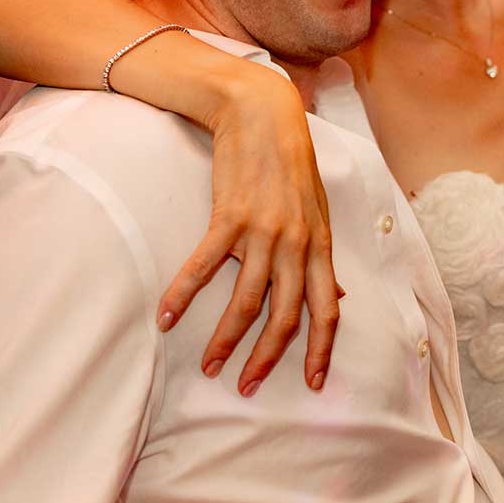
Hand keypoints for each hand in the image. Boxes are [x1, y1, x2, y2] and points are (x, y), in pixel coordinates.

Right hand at [157, 69, 340, 394]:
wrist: (263, 115)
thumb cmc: (290, 165)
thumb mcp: (318, 212)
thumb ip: (322, 258)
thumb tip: (337, 296)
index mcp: (320, 246)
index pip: (327, 310)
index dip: (322, 351)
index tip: (314, 384)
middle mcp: (296, 244)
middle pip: (285, 317)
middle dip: (267, 359)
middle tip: (247, 387)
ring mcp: (263, 231)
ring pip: (246, 301)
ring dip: (225, 339)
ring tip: (208, 365)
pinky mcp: (229, 215)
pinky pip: (203, 266)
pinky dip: (183, 295)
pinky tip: (166, 316)